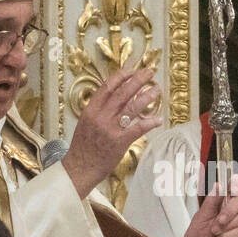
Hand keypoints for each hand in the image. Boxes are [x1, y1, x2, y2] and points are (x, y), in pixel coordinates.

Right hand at [63, 64, 162, 197]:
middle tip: (149, 72)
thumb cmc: (83, 147)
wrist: (79, 168)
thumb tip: (115, 97)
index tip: (132, 68)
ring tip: (156, 90)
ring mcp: (110, 129)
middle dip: (138, 80)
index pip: (107, 86)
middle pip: (122, 92)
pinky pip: (137, 128)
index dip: (121, 75)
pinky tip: (158, 119)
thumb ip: (99, 110)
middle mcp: (100, 116)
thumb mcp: (86, 123)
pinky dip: (149, 122)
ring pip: (132, 107)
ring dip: (146, 97)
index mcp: (91, 110)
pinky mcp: (119, 142)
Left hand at [178, 175, 237, 236]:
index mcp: (222, 204)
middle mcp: (234, 212)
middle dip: (230, 208)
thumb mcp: (200, 218)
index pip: (234, 188)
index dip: (236, 182)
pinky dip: (230, 235)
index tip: (233, 183)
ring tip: (216, 233)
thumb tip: (219, 185)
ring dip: (228, 225)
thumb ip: (211, 201)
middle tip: (218, 221)